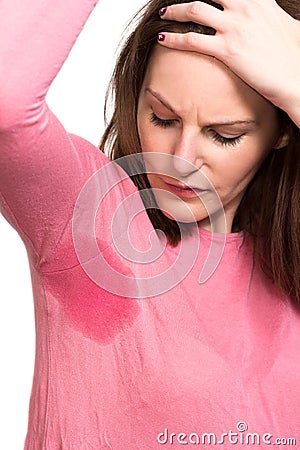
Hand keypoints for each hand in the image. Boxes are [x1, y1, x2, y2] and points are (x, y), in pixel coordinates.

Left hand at [158, 0, 299, 125]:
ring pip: (194, 10)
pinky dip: (173, 38)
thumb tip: (266, 17)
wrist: (297, 77)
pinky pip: (192, 41)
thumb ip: (267, 15)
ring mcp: (235, 28)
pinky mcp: (227, 50)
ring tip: (164, 13)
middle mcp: (245, 7)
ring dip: (174, 10)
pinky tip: (162, 39)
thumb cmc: (294, 56)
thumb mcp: (284, 25)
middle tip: (175, 1)